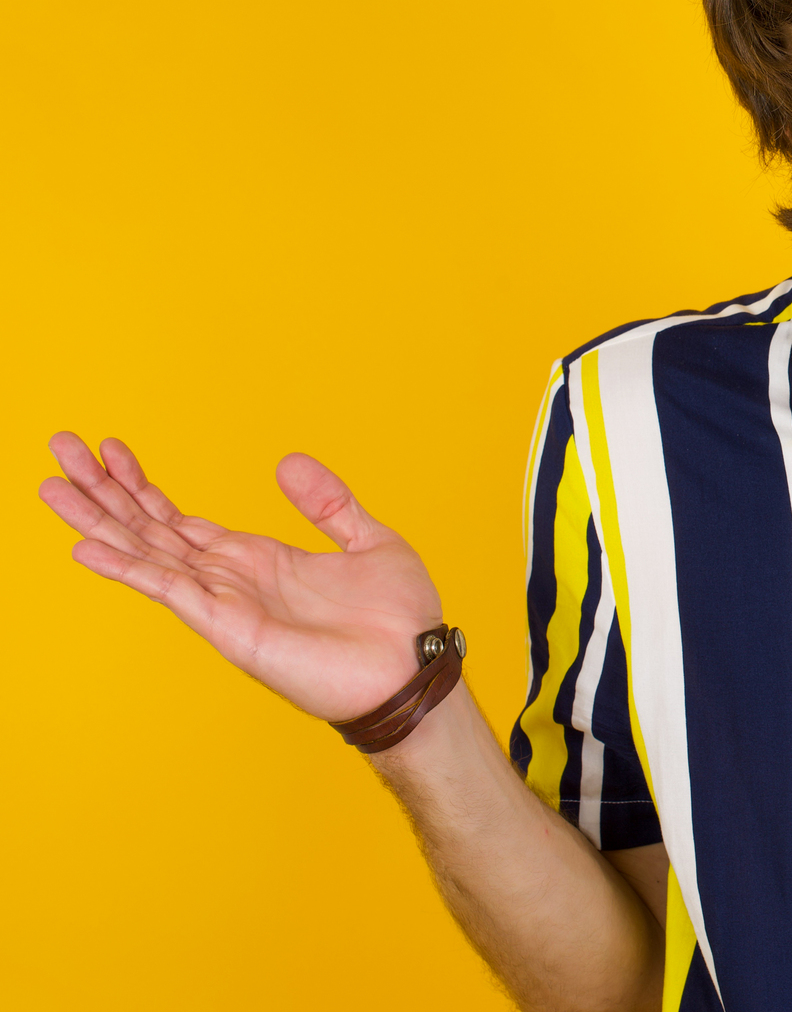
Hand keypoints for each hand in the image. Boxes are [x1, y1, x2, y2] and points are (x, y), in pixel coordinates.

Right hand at [39, 435, 441, 722]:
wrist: (415, 669)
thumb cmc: (397, 620)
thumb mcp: (368, 541)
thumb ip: (327, 503)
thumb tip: (287, 461)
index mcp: (258, 560)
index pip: (182, 519)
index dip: (143, 485)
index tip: (110, 449)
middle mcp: (230, 580)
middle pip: (150, 529)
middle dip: (104, 491)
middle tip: (61, 447)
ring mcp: (225, 603)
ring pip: (147, 553)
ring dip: (99, 520)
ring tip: (51, 486)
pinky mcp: (230, 627)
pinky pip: (169, 590)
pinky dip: (128, 567)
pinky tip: (87, 547)